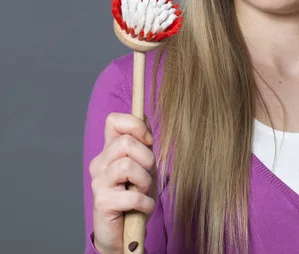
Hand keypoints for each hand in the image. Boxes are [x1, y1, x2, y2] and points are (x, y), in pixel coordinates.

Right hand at [89, 112, 156, 253]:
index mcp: (110, 151)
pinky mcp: (102, 202)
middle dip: (147, 158)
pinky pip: (132, 195)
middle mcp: (100, 163)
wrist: (125, 232)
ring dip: (146, 182)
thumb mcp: (145, 166)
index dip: (135, 125)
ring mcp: (99, 182)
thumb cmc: (136, 197)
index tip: (148, 141)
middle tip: (147, 176)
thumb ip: (143, 144)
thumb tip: (144, 117)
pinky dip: (146, 203)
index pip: (113, 120)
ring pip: (128, 165)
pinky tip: (143, 208)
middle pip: (125, 143)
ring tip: (143, 193)